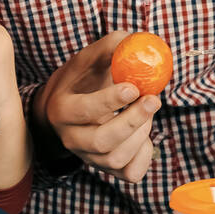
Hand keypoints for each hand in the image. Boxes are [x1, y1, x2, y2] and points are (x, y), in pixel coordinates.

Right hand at [34, 32, 161, 183]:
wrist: (67, 110)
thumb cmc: (81, 80)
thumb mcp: (88, 60)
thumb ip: (110, 47)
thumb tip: (135, 40)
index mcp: (61, 109)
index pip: (83, 110)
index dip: (109, 101)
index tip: (133, 87)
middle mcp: (70, 138)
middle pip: (101, 141)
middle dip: (132, 121)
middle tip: (153, 100)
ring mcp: (88, 158)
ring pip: (116, 159)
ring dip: (141, 133)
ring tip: (147, 110)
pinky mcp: (107, 170)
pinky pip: (130, 173)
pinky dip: (145, 155)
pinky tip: (144, 134)